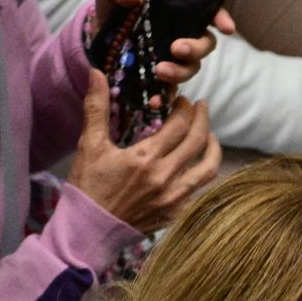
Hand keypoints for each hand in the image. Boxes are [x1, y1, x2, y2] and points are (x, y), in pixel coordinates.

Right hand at [67, 70, 221, 231]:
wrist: (89, 229)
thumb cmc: (88, 186)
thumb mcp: (90, 145)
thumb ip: (97, 108)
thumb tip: (96, 72)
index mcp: (145, 158)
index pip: (179, 125)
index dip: (184, 108)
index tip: (181, 101)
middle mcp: (165, 177)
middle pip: (198, 141)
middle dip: (202, 119)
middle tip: (200, 107)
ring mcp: (174, 197)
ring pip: (208, 167)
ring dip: (213, 147)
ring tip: (210, 135)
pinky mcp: (177, 213)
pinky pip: (201, 191)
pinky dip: (204, 174)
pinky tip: (201, 164)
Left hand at [92, 0, 233, 85]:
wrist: (97, 25)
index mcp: (181, 8)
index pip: (210, 12)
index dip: (222, 18)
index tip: (226, 28)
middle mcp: (183, 33)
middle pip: (205, 44)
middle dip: (196, 49)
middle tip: (177, 49)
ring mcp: (173, 56)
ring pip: (190, 68)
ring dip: (180, 72)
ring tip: (159, 71)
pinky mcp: (158, 75)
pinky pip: (169, 90)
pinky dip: (164, 97)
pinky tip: (154, 101)